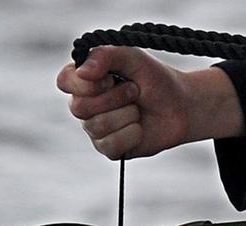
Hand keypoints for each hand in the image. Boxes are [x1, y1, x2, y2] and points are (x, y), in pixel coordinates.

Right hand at [56, 46, 243, 159]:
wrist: (181, 106)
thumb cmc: (155, 80)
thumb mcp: (133, 58)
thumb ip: (106, 56)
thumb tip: (82, 72)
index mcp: (86, 80)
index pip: (64, 81)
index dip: (85, 83)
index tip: (110, 78)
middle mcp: (85, 105)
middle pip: (80, 107)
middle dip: (115, 97)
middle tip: (134, 91)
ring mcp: (95, 129)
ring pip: (98, 126)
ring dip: (128, 114)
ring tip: (138, 109)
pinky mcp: (109, 149)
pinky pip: (111, 144)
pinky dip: (133, 133)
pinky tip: (139, 128)